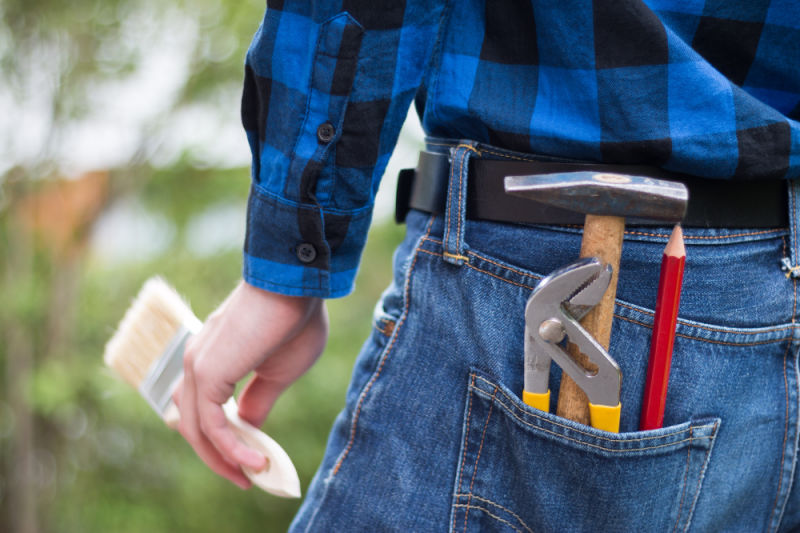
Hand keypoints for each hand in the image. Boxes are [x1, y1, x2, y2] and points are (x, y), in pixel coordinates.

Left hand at [173, 280, 327, 488]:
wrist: (296, 284)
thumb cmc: (295, 319)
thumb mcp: (280, 372)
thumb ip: (259, 400)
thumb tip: (248, 430)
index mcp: (212, 358)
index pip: (204, 409)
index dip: (224, 439)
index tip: (252, 461)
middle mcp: (196, 362)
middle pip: (194, 424)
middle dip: (219, 457)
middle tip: (246, 478)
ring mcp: (197, 366)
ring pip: (198, 430)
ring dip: (223, 459)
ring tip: (251, 475)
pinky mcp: (207, 373)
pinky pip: (213, 426)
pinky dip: (231, 449)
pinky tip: (255, 460)